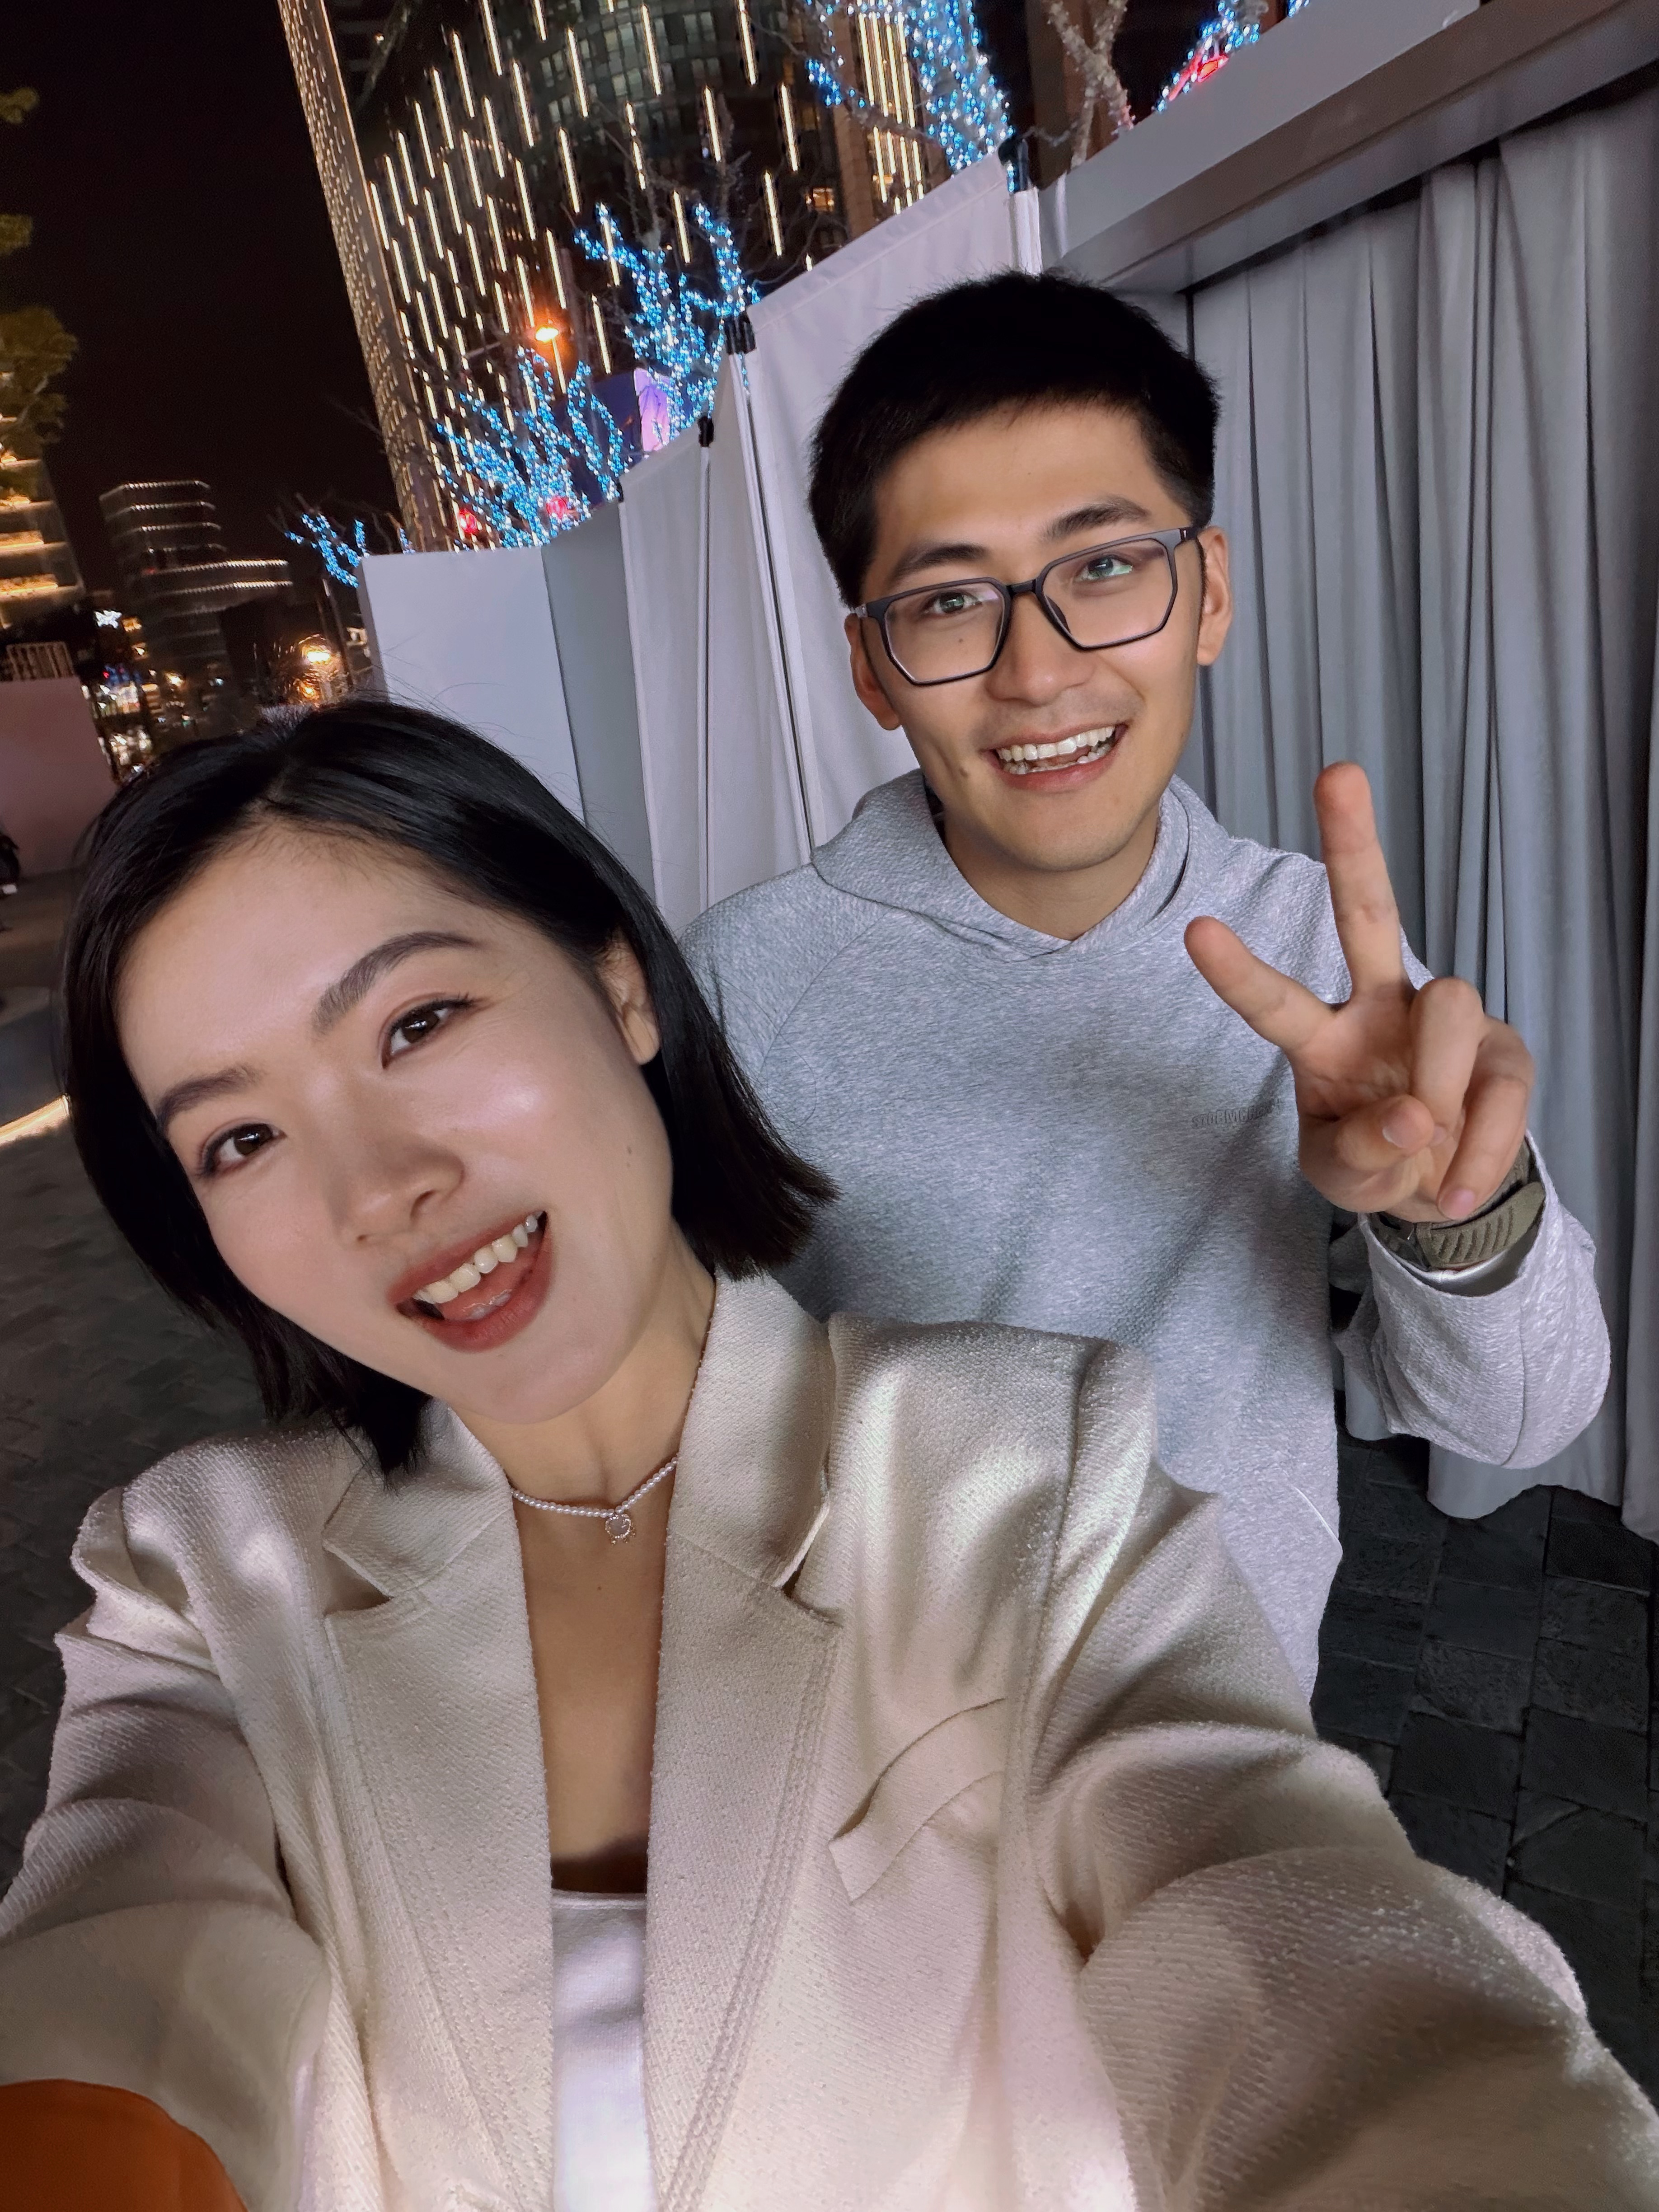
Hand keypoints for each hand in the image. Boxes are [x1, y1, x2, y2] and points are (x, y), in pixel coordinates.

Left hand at [1184, 763, 1534, 1222]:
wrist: (1440, 1191)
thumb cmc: (1374, 1162)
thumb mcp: (1343, 1178)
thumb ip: (1360, 1156)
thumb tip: (1413, 1119)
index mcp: (1322, 1036)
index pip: (1274, 1000)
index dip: (1237, 971)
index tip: (1195, 929)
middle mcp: (1380, 1007)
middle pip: (1367, 915)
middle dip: (1353, 844)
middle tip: (1336, 772)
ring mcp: (1446, 1022)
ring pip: (1449, 1005)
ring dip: (1438, 1086)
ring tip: (1425, 1148)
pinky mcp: (1504, 1053)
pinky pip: (1499, 1087)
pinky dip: (1479, 1149)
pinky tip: (1454, 1188)